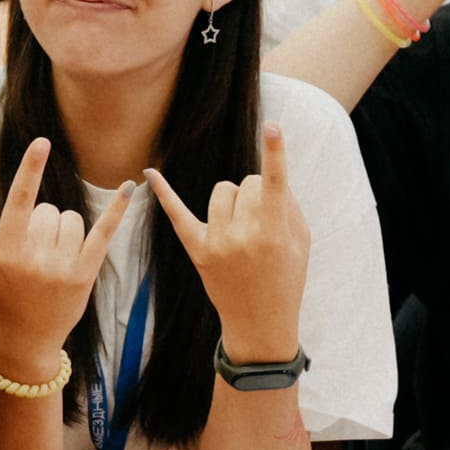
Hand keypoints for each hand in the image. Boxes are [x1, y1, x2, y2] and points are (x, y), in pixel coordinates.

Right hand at [0, 137, 135, 374]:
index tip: (42, 142)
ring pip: (72, 220)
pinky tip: (130, 187)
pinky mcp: (85, 274)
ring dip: (63, 230)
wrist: (26, 337)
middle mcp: (35, 260)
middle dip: (42, 223)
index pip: (20, 202)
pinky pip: (104, 233)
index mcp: (6, 252)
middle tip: (33, 254)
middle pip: (48, 211)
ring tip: (51, 258)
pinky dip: (118, 210)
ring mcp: (63, 268)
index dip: (30, 170)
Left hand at [146, 125, 312, 359]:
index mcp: (273, 233)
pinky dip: (165, 193)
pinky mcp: (197, 250)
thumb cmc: (286, 276)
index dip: (275, 153)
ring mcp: (217, 244)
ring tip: (242, 225)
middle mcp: (242, 236)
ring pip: (221, 190)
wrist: (261, 323)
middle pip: (245, 183)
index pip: (274, 185)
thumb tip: (266, 175)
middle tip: (264, 224)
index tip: (272, 126)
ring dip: (233, 199)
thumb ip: (286, 205)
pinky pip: (178, 214)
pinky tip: (149, 172)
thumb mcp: (300, 241)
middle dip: (256, 193)